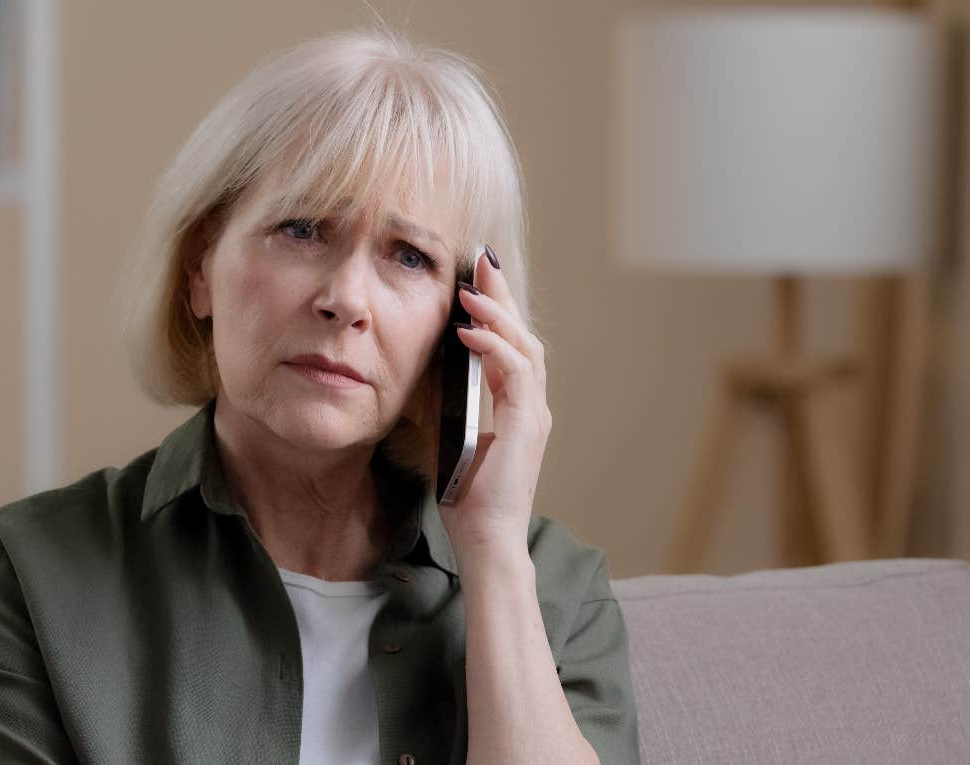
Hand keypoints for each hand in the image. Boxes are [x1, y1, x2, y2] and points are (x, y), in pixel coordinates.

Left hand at [437, 245, 551, 559]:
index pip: (511, 346)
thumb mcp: (458, 441)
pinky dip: (494, 346)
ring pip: (525, 346)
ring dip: (497, 314)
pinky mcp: (527, 426)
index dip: (496, 311)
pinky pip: (516, 371)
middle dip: (502, 296)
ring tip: (471, 288)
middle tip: (481, 262)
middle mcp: (532, 406)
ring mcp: (534, 415)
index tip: (475, 281)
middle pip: (524, 335)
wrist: (488, 541)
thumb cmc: (470, 500)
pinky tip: (468, 332)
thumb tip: (435, 377)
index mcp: (517, 408)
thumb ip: (457, 408)